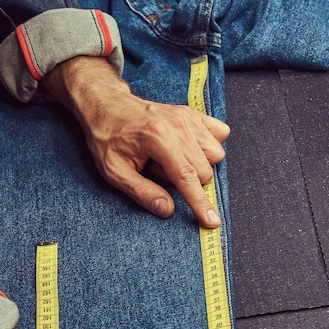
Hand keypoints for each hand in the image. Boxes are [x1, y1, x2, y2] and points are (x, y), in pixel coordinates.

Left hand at [42, 57, 229, 227]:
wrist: (107, 106)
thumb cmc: (108, 139)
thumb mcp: (114, 172)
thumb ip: (142, 192)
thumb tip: (167, 210)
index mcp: (159, 139)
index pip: (187, 179)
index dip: (201, 204)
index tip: (212, 222)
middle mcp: (179, 125)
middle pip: (204, 171)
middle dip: (187, 181)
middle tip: (158, 169)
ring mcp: (189, 117)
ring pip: (216, 155)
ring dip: (198, 165)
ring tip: (171, 158)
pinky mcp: (194, 113)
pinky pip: (220, 134)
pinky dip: (209, 147)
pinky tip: (189, 148)